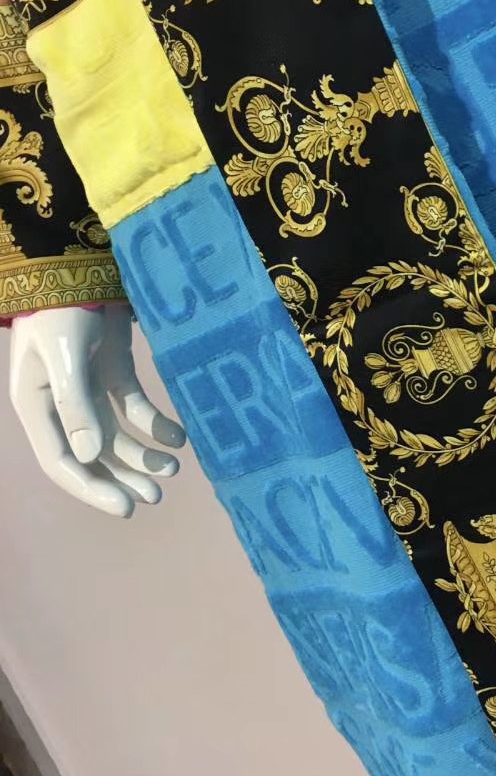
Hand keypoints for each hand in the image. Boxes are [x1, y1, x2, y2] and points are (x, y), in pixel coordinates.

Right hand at [9, 303, 185, 516]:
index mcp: (38, 408)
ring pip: (116, 437)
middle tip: (155, 498)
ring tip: (171, 471)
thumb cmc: (62, 311)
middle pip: (91, 456)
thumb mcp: (65, 358)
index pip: (61, 462)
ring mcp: (89, 391)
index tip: (125, 508)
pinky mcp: (114, 373)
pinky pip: (134, 408)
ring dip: (142, 456)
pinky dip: (155, 424)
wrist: (79, 268)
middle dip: (122, 478)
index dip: (92, 488)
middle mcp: (61, 407)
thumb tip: (89, 456)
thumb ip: (76, 407)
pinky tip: (178, 437)